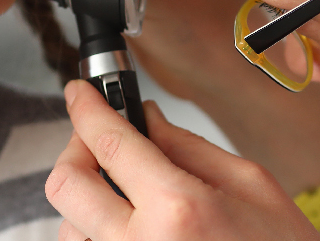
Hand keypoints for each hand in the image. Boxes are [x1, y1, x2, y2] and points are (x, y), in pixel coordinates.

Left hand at [47, 80, 319, 240]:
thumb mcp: (253, 186)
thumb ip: (190, 147)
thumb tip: (145, 119)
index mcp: (178, 208)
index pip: (108, 141)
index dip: (85, 108)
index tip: (79, 93)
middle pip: (66, 184)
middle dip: (74, 150)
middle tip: (97, 139)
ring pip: (69, 225)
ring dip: (88, 201)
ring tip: (125, 195)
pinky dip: (97, 234)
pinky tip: (130, 227)